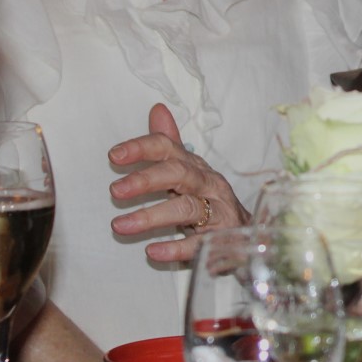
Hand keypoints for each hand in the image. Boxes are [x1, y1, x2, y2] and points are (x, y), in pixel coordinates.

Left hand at [109, 103, 249, 260]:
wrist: (246, 236)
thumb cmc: (209, 200)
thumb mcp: (189, 171)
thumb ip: (170, 145)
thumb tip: (157, 109)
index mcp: (196, 166)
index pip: (170, 149)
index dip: (143, 148)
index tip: (114, 155)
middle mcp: (209, 184)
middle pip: (180, 174)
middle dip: (147, 180)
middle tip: (115, 190)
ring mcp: (218, 211)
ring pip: (187, 208)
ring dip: (152, 216)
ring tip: (119, 225)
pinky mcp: (221, 240)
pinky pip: (199, 244)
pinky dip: (176, 248)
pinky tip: (153, 252)